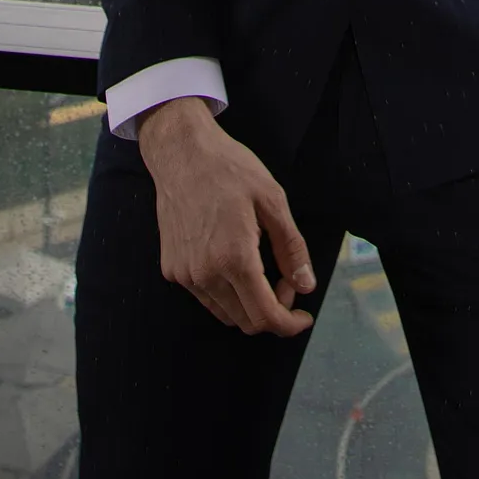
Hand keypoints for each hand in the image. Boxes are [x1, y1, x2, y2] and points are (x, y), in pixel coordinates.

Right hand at [135, 97, 316, 335]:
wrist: (181, 153)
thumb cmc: (229, 169)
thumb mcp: (272, 200)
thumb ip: (291, 248)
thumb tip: (306, 286)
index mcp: (234, 258)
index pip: (265, 316)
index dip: (289, 324)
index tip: (303, 317)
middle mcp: (205, 274)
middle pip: (246, 322)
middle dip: (273, 310)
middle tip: (285, 278)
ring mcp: (185, 275)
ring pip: (226, 314)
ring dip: (249, 304)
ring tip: (261, 267)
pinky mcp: (172, 269)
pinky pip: (206, 298)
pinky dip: (227, 293)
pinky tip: (234, 261)